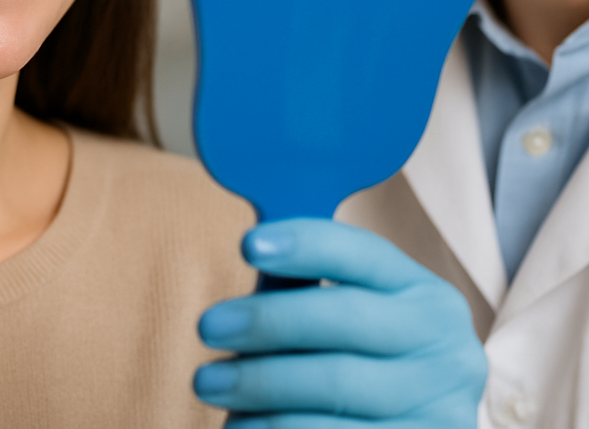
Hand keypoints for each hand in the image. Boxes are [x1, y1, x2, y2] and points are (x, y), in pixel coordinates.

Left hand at [193, 218, 486, 427]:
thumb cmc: (356, 365)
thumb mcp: (350, 318)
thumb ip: (307, 288)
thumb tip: (253, 250)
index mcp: (427, 296)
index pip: (364, 254)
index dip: (306, 244)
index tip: (247, 244)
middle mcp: (448, 349)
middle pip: (347, 319)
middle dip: (268, 319)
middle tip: (208, 326)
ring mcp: (443, 410)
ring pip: (338, 385)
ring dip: (262, 383)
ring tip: (208, 381)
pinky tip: (240, 425)